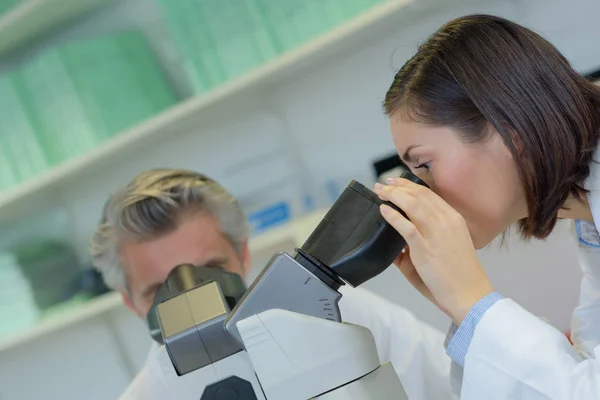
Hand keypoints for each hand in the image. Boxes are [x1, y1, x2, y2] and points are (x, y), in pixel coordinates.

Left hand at [374, 178, 493, 324]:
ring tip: (379, 193)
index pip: (430, 195)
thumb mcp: (445, 250)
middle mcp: (447, 222)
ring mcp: (437, 234)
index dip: (410, 186)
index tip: (396, 182)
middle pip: (419, 196)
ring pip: (413, 205)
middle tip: (382, 185)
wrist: (471, 295)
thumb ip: (425, 242)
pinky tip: (383, 210)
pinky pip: (407, 227)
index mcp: (454, 219)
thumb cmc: (459, 276)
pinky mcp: (426, 249)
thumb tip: (399, 243)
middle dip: (398, 187)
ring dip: (393, 196)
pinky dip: (393, 216)